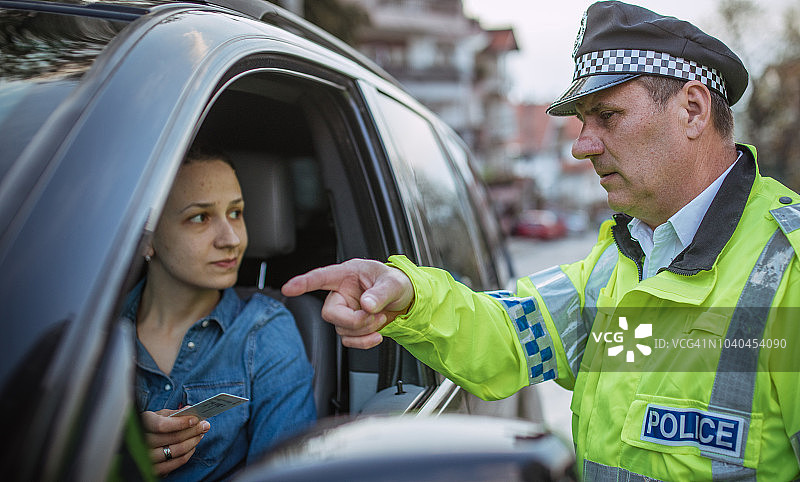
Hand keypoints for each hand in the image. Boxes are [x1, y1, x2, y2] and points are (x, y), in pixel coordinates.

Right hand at [140, 409, 210, 476]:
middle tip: (205, 425)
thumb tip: (190, 410)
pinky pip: (176, 462)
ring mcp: (148, 457)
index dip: (181, 423)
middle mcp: (143, 441)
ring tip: (200, 434)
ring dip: (193, 442)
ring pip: (177, 450)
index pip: (162, 425)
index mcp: (143, 423)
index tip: (196, 419)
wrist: (140, 441)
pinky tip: (192, 446)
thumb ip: (174, 413)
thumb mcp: (159, 415)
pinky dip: (188, 453)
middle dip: (193, 431)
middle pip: (173, 438)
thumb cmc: (152, 425)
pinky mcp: (155, 468)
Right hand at [281, 258, 413, 348]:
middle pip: (330, 313)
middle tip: (375, 317)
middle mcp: (342, 293)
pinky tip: (376, 335)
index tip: (288, 288)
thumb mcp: (394, 283)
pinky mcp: (350, 326)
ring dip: (363, 330)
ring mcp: (345, 311)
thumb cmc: (396, 283)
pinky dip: (363, 342)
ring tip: (381, 318)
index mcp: (348, 274)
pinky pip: (348, 341)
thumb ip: (380, 293)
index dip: (303, 283)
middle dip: (353, 320)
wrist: (406, 300)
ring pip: (341, 329)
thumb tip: (366, 305)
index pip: (321, 277)